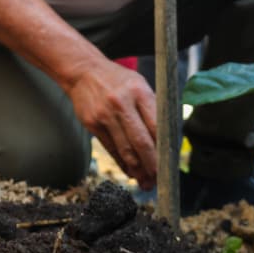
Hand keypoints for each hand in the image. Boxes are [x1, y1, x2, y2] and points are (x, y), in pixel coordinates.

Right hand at [67, 57, 157, 188]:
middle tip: (158, 178)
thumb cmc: (118, 80)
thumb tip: (166, 138)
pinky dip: (122, 162)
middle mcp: (121, 103)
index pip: (156, 125)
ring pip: (125, 149)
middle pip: (141, 141)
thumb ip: (152, 107)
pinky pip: (110, 148)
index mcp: (139, 91)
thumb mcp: (139, 84)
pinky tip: (130, 171)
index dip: (163, 147)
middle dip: (151, 164)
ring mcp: (105, 114)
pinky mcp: (92, 124)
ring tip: (145, 181)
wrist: (84, 72)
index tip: (169, 161)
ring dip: (137, 169)